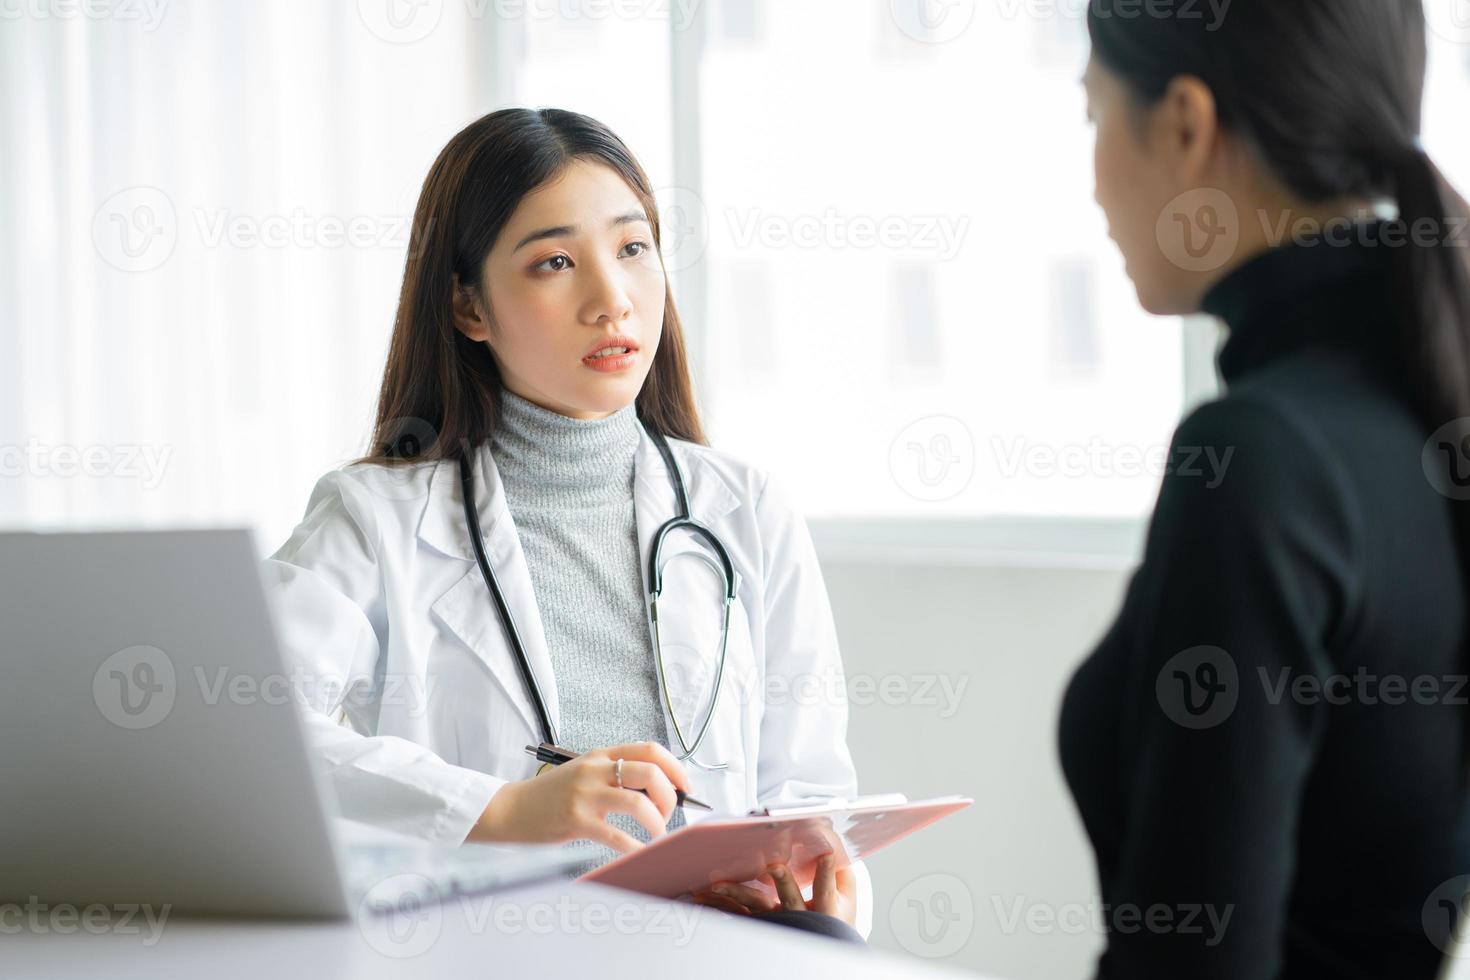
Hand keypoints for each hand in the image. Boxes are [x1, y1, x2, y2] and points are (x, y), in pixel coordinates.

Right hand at [467, 741, 690, 852]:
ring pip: (637, 802)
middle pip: (649, 772)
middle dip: (669, 795)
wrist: (510, 809)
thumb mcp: (584, 774)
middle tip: (669, 813)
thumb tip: (658, 792)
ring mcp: (584, 794)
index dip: (675, 766)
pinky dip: (635, 847)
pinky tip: (641, 853)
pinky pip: (616, 835)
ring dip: (657, 821)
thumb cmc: (551, 796)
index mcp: (600, 755)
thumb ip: (615, 776)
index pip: (649, 750)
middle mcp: (594, 770)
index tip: (686, 786)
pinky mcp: (575, 821)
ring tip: (657, 834)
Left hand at [688, 855, 856, 925]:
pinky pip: (735, 913)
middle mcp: (796, 916)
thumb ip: (843, 873)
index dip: (828, 870)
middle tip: (775, 866)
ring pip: (755, 906)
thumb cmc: (832, 921)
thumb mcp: (846, 900)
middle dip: (782, 880)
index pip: (827, 889)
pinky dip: (717, 904)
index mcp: (822, 910)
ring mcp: (774, 920)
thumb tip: (836, 844)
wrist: (815, 947)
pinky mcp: (756, 921)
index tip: (827, 853)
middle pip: (790, 897)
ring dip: (736, 892)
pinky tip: (701, 896)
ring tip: (718, 884)